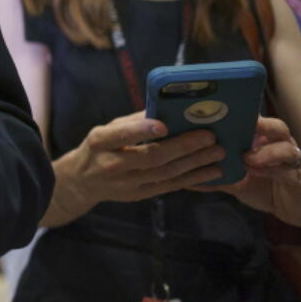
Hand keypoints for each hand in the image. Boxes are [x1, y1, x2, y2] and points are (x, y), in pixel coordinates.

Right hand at [49, 112, 223, 222]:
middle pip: (151, 157)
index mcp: (100, 142)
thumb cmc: (99, 148)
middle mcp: (112, 164)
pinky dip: (193, 179)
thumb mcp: (106, 129)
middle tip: (209, 137)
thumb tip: (167, 106)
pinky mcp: (140, 195)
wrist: (82, 181)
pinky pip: (170, 186)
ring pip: (166, 173)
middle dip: (183, 146)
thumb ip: (134, 121)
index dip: (142, 131)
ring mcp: (127, 183)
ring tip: (218, 153)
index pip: (121, 136)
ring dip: (195, 163)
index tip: (164, 125)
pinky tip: (211, 172)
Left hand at [205, 116, 300, 226]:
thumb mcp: (235, 179)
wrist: (291, 208)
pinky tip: (257, 172)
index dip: (245, 114)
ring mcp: (295, 163)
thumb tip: (185, 172)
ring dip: (265, 153)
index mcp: (265, 140)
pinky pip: (291, 173)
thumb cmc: (262, 186)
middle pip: (278, 127)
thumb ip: (216, 172)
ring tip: (247, 159)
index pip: (258, 120)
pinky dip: (273, 171)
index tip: (225, 111)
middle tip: (245, 128)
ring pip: (287, 149)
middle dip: (261, 125)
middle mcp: (282, 146)